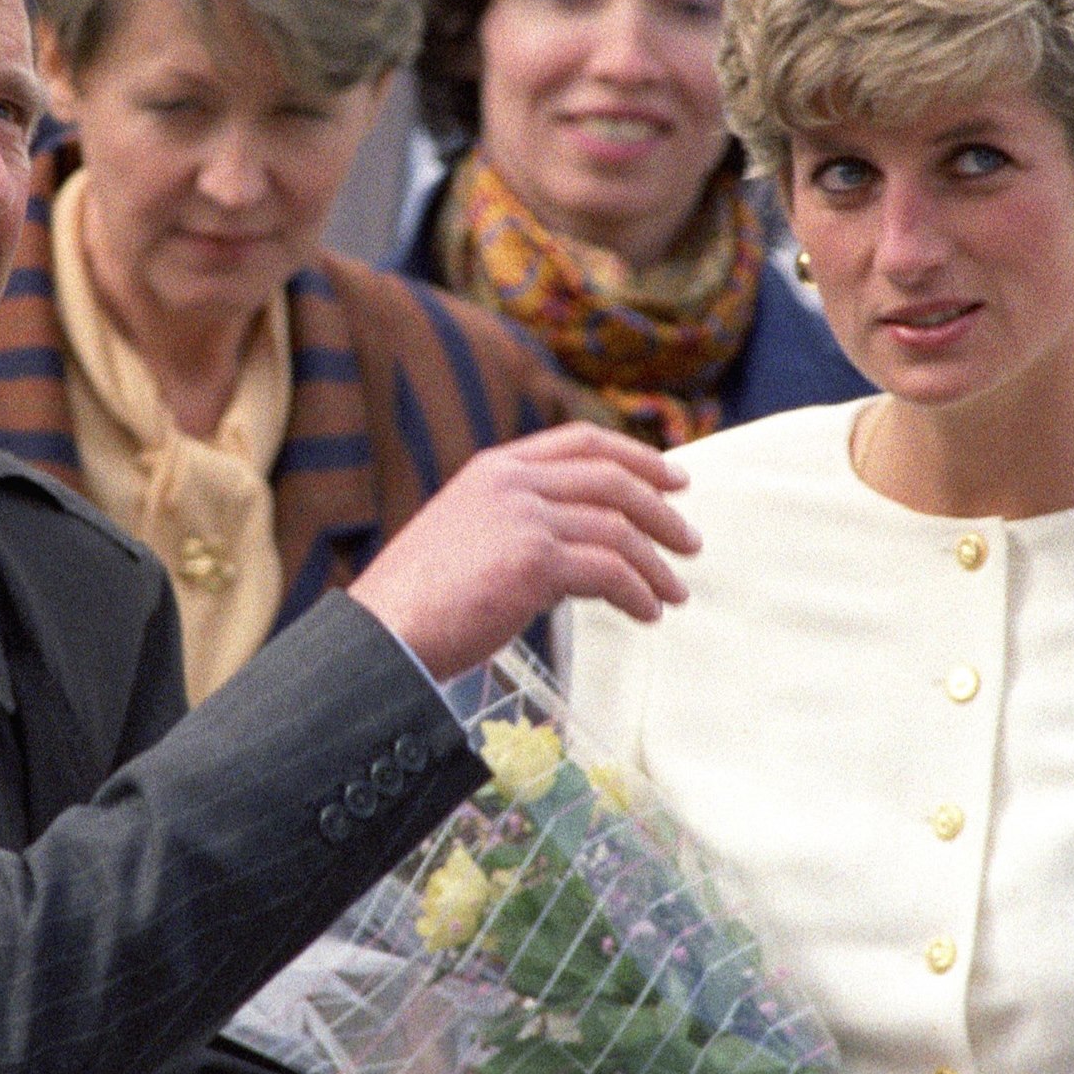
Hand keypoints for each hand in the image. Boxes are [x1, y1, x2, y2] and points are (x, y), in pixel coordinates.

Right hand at [347, 425, 695, 679]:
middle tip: (689, 542)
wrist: (385, 631)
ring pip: (618, 528)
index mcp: (494, 469)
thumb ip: (513, 523)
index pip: (581, 442)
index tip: (672, 477)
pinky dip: (638, 593)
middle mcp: (512, 482)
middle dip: (661, 511)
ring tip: (674, 592)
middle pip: (612, 480)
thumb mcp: (465, 534)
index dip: (636, 456)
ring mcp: (523, 517)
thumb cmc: (418, 601)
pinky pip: (610, 572)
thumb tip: (572, 547)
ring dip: (656, 564)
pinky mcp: (534, 561)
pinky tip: (647, 613)